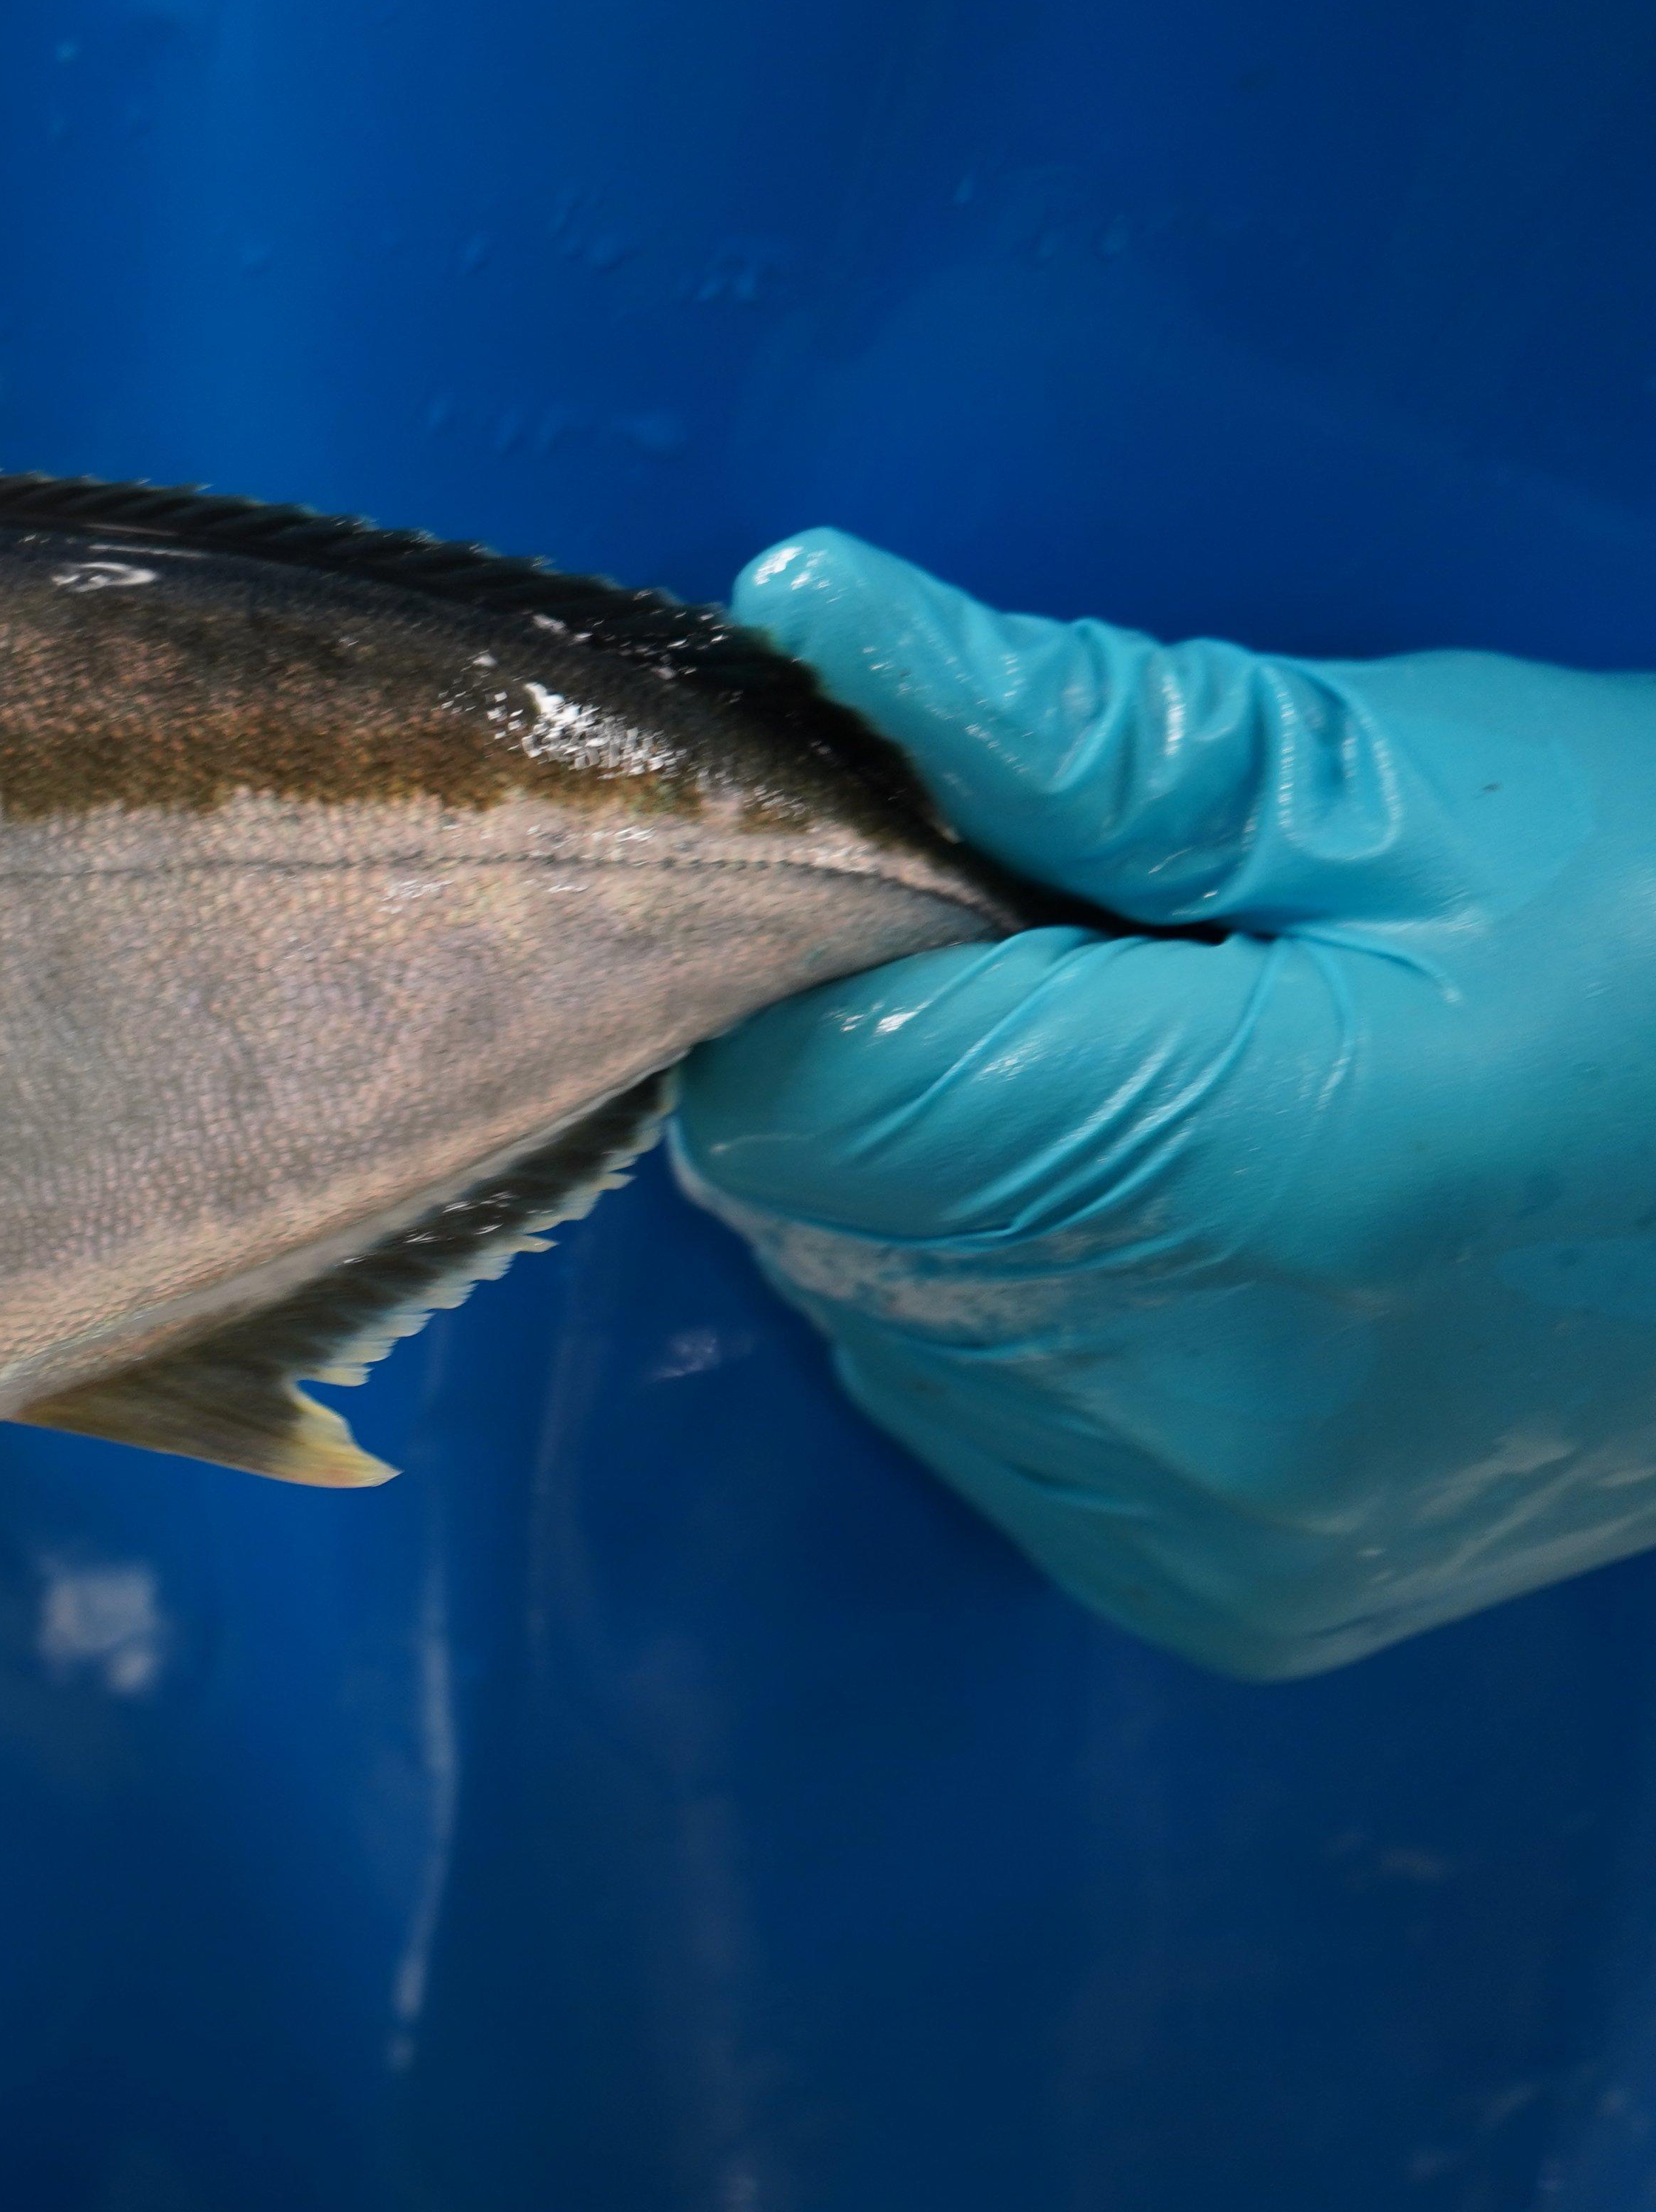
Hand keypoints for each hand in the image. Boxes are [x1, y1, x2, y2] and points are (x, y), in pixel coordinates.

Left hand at [674, 532, 1655, 1678]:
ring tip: (1177, 1089)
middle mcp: (1196, 1409)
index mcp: (1246, 1185)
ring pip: (879, 1324)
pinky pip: (985, 1428)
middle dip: (895, 1066)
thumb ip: (1079, 731)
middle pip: (821, 1218)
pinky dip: (1025, 1314)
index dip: (819, 965)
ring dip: (952, 1194)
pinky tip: (1200, 1226)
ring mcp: (1211, 1533)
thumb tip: (811, 614)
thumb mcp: (1405, 776)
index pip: (806, 1101)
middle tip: (1087, 969)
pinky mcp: (1224, 1597)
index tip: (921, 880)